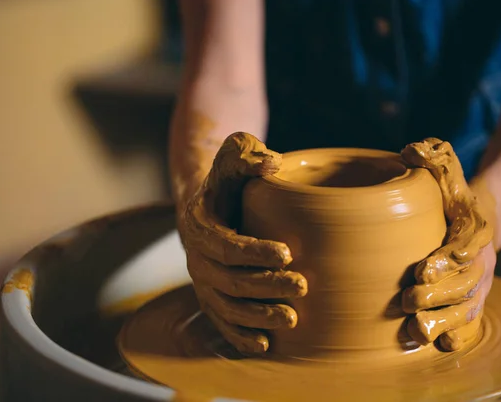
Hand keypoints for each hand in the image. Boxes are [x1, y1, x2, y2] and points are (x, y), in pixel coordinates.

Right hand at [177, 132, 307, 353]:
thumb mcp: (234, 155)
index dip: (253, 252)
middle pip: (229, 281)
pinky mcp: (212, 299)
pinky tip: (266, 345)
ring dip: (258, 316)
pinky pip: (222, 324)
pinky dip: (241, 337)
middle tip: (302, 286)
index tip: (287, 253)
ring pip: (227, 307)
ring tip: (292, 319)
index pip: (225, 245)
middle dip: (265, 287)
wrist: (208, 204)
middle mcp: (198, 258)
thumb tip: (271, 163)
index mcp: (201, 226)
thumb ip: (247, 154)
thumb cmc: (229, 179)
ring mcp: (204, 283)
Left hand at [400, 138, 495, 350]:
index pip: (466, 245)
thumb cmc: (455, 197)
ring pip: (468, 306)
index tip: (422, 268)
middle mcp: (481, 259)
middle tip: (408, 299)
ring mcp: (479, 282)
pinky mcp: (473, 299)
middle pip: (465, 282)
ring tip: (416, 329)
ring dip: (443, 319)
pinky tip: (440, 344)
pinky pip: (471, 321)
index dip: (447, 259)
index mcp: (474, 230)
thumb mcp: (447, 174)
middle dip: (437, 294)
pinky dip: (457, 333)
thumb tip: (410, 149)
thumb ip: (433, 160)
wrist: (484, 219)